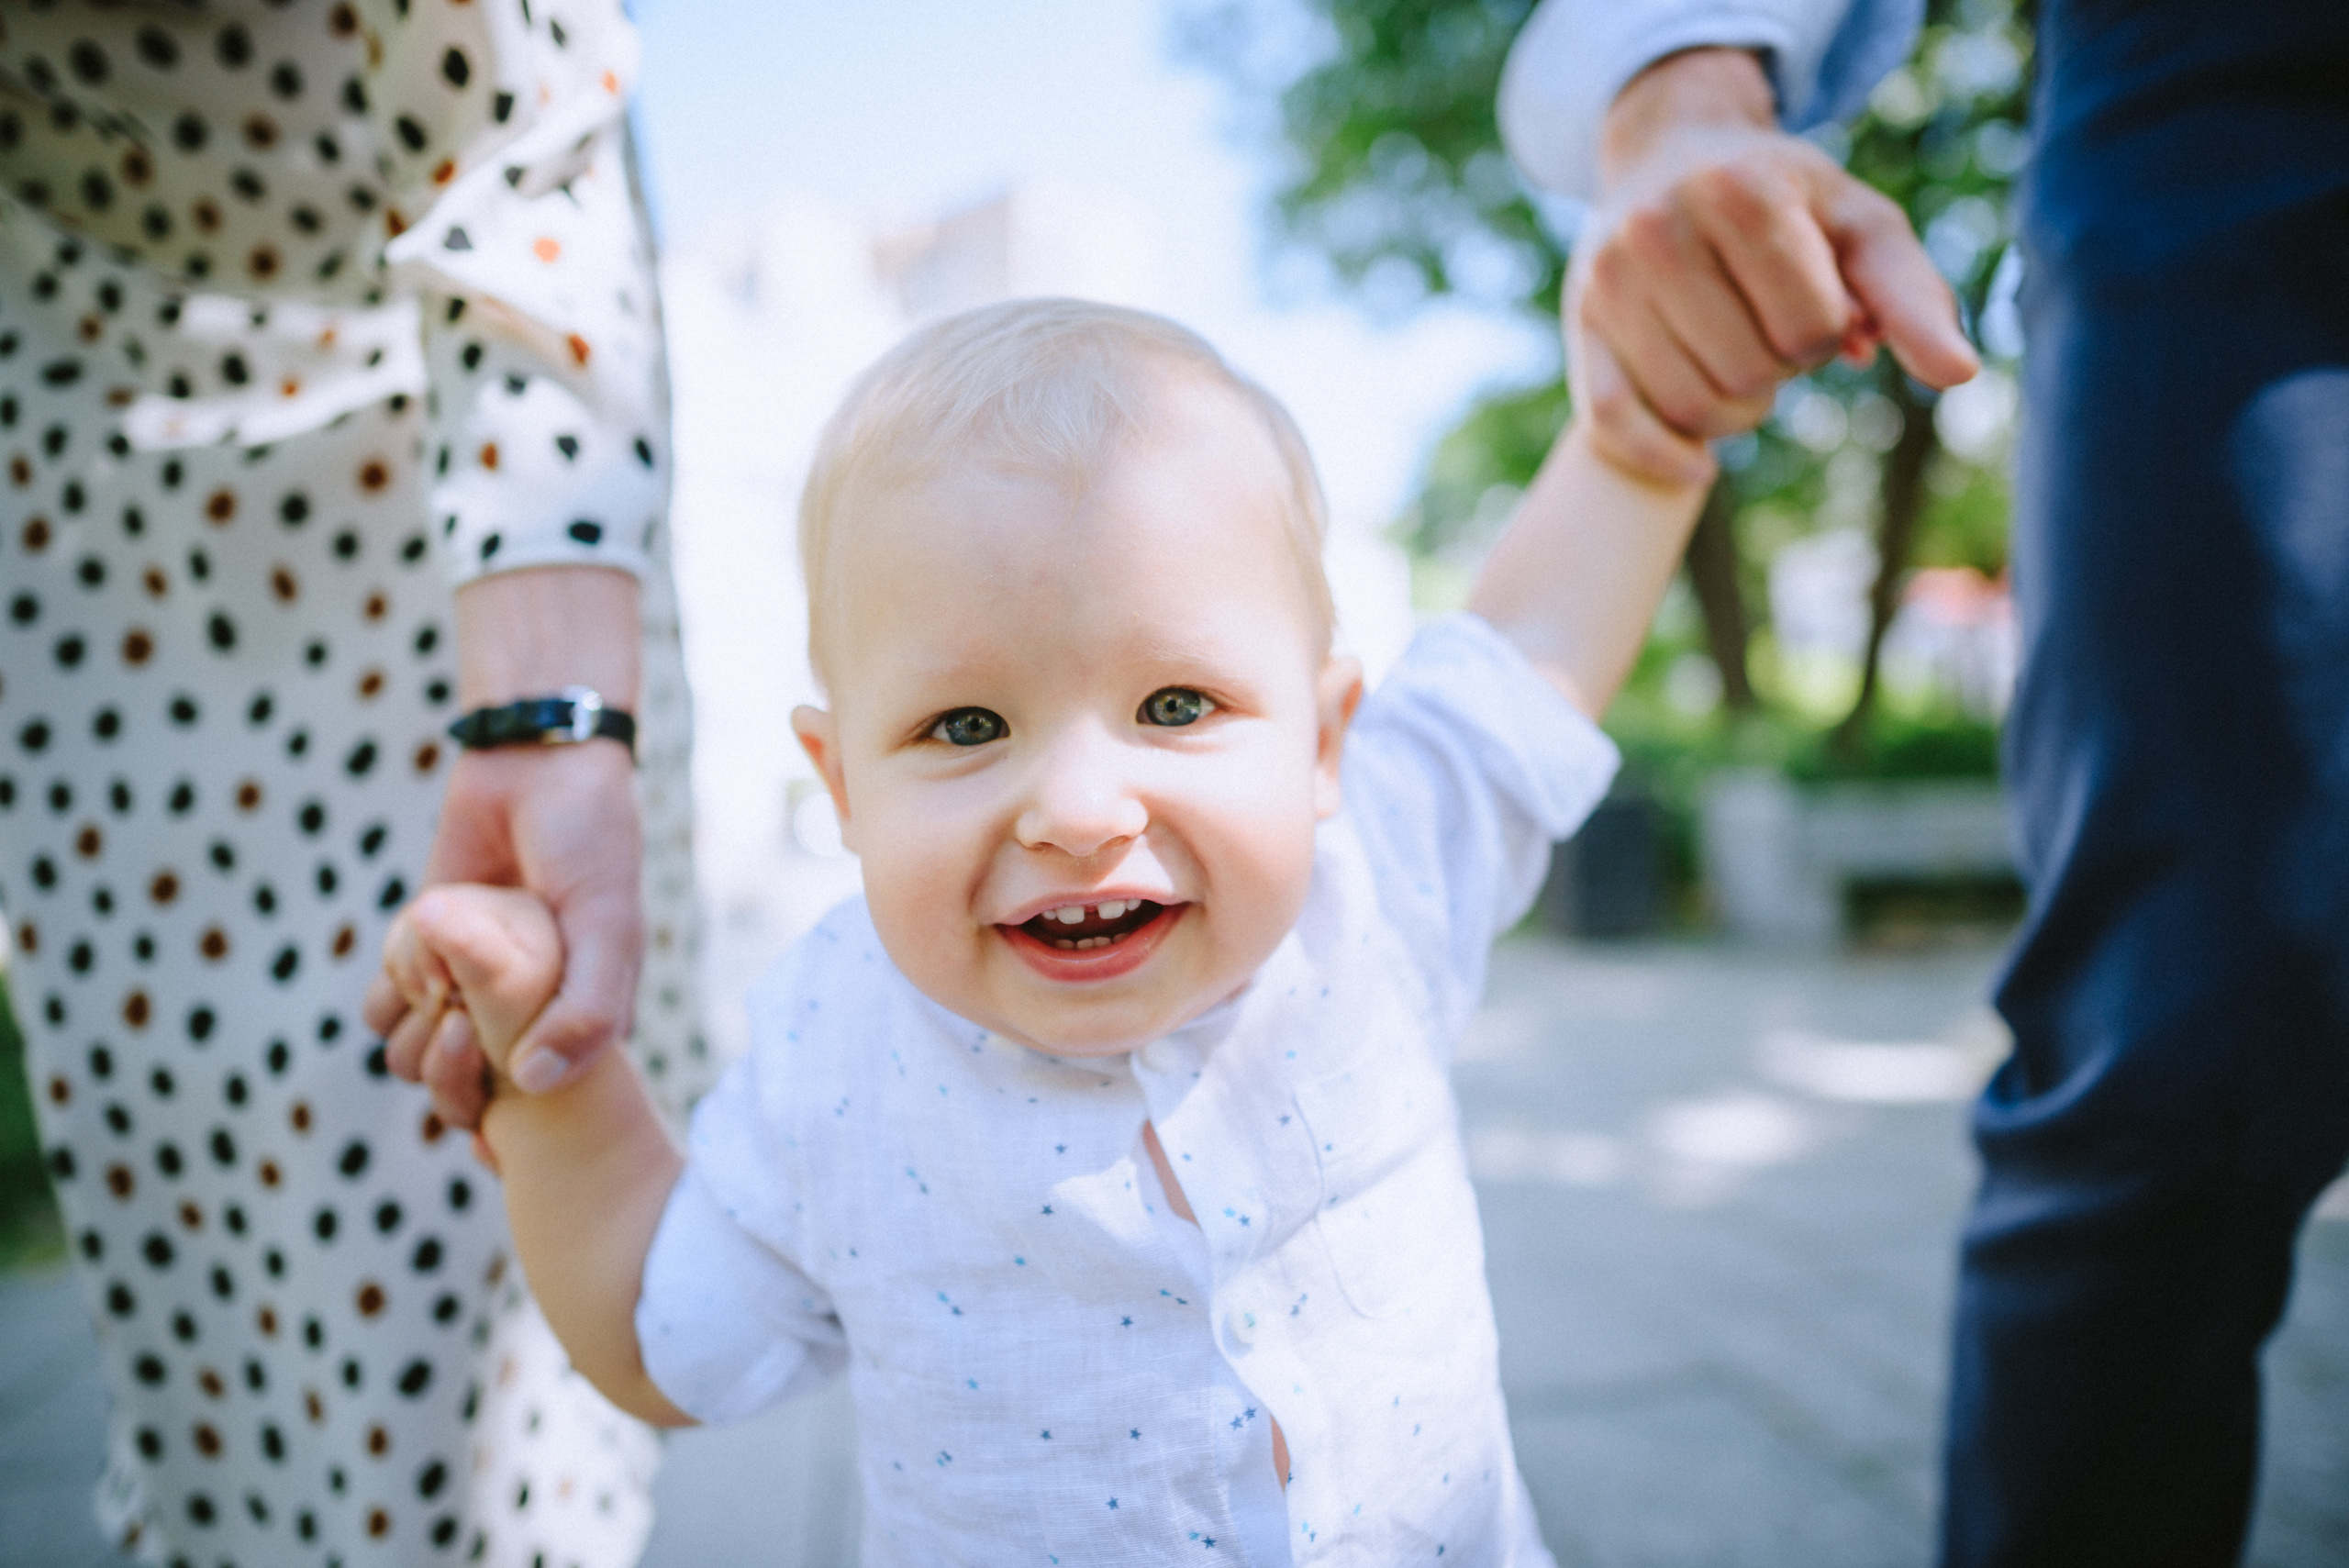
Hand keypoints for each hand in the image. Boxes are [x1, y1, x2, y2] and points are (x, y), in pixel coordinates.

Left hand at [364, 565, 642, 1129]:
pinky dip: (389, 983)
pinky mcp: (420, 956)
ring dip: (414, 1020)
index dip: (500, 1120)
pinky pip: (382, 1007)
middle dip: (447, 1067)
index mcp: (576, 1026)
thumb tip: (534, 1084)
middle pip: (456, 1096)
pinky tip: (422, 943)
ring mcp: (465, 992)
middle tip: (458, 1014)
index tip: (488, 1110)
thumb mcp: (608, 924)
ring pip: (410, 1058)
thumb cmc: (589, 844)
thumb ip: (589, 1007)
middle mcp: (518, 1020)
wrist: (535, 767)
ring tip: (443, 969)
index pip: (529, 1113)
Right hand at [1569, 48, 1978, 484]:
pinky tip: (1699, 466)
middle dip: (1779, 367)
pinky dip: (1663, 457)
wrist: (1668, 153)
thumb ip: (1911, 297)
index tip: (1818, 300)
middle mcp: (1659, 229)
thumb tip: (1957, 374)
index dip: (1828, 332)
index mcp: (1740, 192)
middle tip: (1770, 328)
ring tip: (1739, 362)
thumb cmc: (1783, 198)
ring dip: (1735, 409)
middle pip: (1751, 373)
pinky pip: (1614, 425)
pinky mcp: (1580, 328)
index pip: (1809, 328)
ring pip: (1692, 408)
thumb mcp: (1859, 225)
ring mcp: (1609, 281)